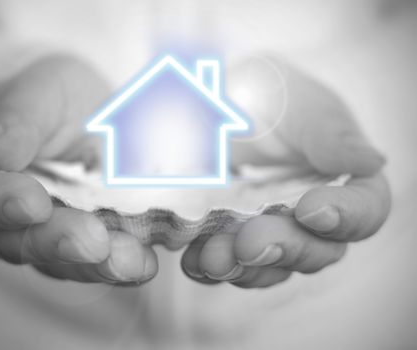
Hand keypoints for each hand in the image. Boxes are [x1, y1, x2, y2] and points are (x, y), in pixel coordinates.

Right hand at [0, 56, 157, 283]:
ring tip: (129, 259)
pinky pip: (93, 264)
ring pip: (57, 262)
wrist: (96, 114)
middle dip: (56, 242)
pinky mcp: (77, 248)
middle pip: (14, 240)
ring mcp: (38, 236)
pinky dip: (118, 265)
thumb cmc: (57, 97)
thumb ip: (14, 119)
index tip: (34, 202)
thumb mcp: (39, 91)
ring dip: (93, 264)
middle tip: (92, 239)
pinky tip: (143, 262)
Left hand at [181, 58, 390, 286]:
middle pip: (317, 250)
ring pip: (271, 266)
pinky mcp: (229, 239)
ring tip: (216, 257)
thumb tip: (372, 162)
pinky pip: (229, 265)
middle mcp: (309, 214)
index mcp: (341, 178)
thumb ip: (328, 132)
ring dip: (246, 267)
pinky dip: (211, 266)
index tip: (313, 210)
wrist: (208, 101)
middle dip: (286, 248)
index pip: (364, 209)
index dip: (347, 216)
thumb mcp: (293, 101)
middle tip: (253, 241)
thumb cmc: (261, 94)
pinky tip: (194, 258)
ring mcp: (269, 231)